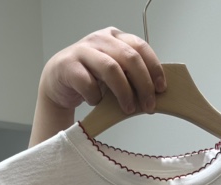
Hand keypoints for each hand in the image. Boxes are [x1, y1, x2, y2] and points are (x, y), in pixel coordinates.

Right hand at [30, 28, 165, 145]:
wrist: (58, 81)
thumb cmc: (90, 77)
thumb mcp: (115, 73)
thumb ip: (132, 76)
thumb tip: (156, 94)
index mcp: (115, 38)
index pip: (140, 47)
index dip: (154, 68)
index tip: (161, 88)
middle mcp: (100, 39)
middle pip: (129, 58)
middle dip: (143, 84)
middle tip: (149, 106)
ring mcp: (83, 51)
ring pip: (111, 69)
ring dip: (124, 92)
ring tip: (128, 110)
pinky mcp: (68, 66)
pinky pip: (88, 83)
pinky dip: (96, 97)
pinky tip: (96, 102)